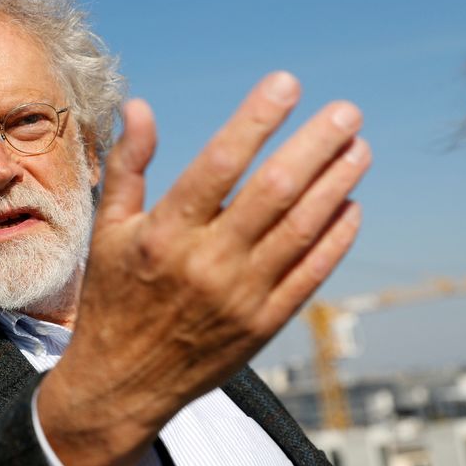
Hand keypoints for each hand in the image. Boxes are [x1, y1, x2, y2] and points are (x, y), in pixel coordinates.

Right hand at [39, 71, 369, 465]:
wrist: (124, 381)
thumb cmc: (113, 296)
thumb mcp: (107, 229)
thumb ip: (128, 166)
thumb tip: (138, 106)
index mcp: (163, 235)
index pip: (218, 164)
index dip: (256, 120)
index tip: (286, 84)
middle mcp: (206, 264)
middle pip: (274, 192)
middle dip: (316, 145)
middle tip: (346, 112)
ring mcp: (241, 297)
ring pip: (302, 229)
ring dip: (336, 184)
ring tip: (358, 148)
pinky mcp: (264, 324)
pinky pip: (311, 274)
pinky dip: (336, 238)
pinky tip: (350, 206)